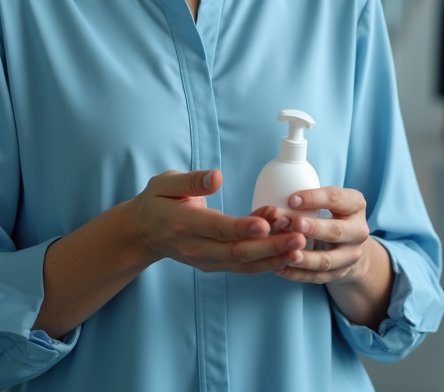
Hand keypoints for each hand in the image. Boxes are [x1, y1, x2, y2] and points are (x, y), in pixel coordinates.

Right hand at [128, 170, 305, 273]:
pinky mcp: (215, 265)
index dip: (243, 227)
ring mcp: (206, 260)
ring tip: (301, 246)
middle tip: (299, 237)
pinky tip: (289, 252)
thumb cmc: (156, 202)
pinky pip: (244, 266)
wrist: (142, 234)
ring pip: (244, 263)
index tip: (267, 222)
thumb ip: (191, 181)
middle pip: (238, 251)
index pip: (218, 228)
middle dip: (271, 246)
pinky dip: (267, 261)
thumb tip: (216, 177)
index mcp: (184, 223)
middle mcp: (197, 247)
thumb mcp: (165, 184)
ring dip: (274, 256)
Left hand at [267, 186, 374, 285]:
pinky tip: (281, 268)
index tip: (291, 199)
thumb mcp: (331, 203)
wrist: (352, 246)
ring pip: (327, 259)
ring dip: (305, 257)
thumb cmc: (333, 216)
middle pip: (336, 231)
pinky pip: (318, 277)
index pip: (336, 198)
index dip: (314, 198)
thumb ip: (310, 201)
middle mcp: (358, 231)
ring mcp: (351, 255)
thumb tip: (275, 205)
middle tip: (293, 224)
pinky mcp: (341, 273)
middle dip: (313, 228)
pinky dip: (298, 274)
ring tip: (287, 254)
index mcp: (355, 205)